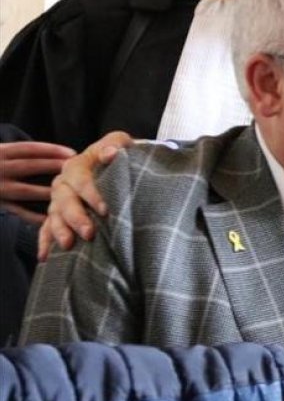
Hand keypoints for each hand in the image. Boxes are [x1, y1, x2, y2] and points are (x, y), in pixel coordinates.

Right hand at [0, 140, 75, 223]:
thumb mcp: (0, 153)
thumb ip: (19, 155)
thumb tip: (54, 155)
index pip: (28, 149)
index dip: (51, 150)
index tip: (72, 153)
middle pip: (30, 167)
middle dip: (54, 167)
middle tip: (78, 170)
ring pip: (26, 190)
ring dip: (49, 192)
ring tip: (72, 194)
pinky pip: (19, 211)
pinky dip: (36, 216)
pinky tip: (54, 218)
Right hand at [38, 131, 131, 259]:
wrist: (120, 166)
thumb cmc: (121, 156)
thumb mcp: (122, 144)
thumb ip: (117, 144)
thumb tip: (111, 153)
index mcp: (77, 165)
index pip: (80, 179)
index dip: (91, 194)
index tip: (105, 210)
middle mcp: (64, 183)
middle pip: (64, 200)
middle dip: (75, 217)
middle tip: (89, 233)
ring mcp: (59, 200)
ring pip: (54, 216)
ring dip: (60, 231)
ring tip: (69, 245)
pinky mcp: (58, 215)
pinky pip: (46, 228)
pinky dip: (45, 241)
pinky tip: (46, 256)